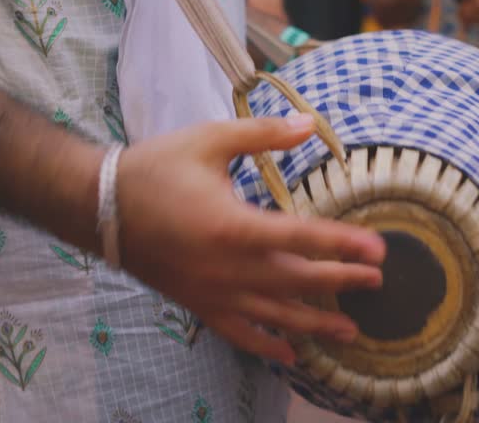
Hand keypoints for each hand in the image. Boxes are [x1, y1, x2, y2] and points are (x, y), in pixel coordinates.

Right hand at [116, 114, 385, 364]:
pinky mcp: (198, 304)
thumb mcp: (210, 140)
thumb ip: (263, 134)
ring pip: (274, 315)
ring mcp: (212, 292)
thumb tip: (311, 123)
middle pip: (296, 280)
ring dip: (315, 322)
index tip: (378, 250)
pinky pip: (237, 333)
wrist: (99, 206)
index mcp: (232, 224)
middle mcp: (227, 267)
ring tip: (350, 330)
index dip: (343, 244)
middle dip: (340, 282)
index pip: (302, 237)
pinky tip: (291, 354)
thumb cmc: (156, 169)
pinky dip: (265, 345)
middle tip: (377, 283)